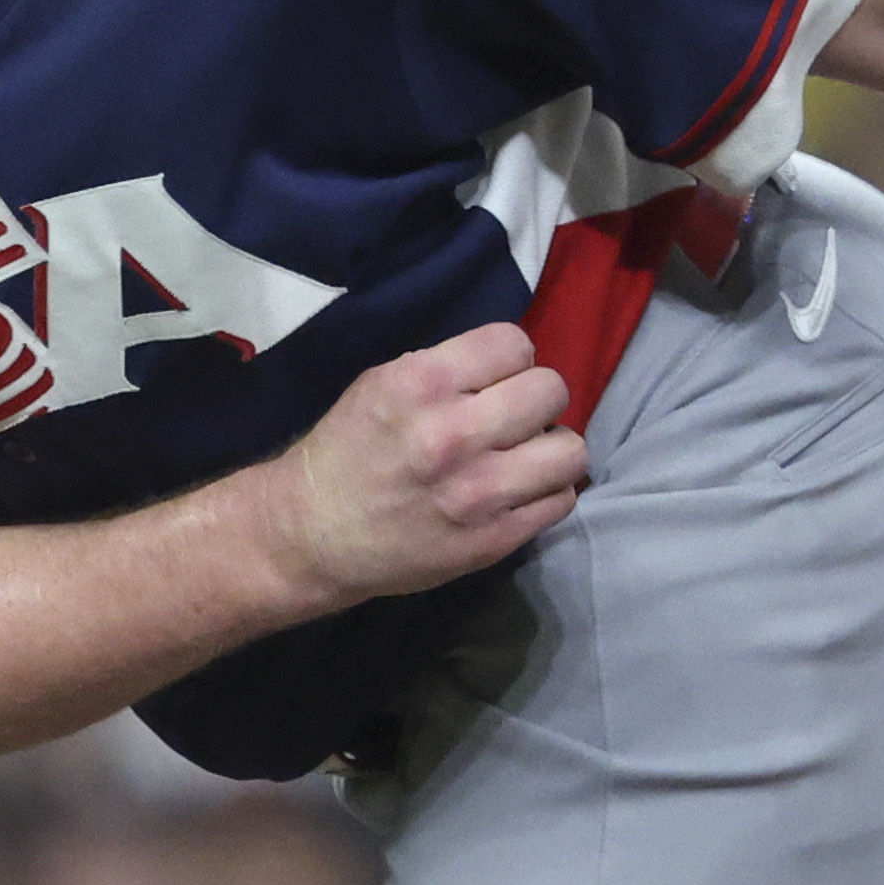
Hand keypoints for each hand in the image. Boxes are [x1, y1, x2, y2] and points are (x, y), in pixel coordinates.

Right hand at [264, 323, 584, 604]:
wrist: (312, 534)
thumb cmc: (347, 451)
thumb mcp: (380, 384)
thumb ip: (446, 369)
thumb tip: (512, 366)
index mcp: (422, 384)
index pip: (514, 345)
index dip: (510, 361)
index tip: (495, 381)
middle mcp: (455, 434)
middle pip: (550, 391)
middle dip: (536, 400)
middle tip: (515, 418)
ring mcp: (479, 492)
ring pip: (571, 451)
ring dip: (552, 449)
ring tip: (527, 457)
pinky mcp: (493, 539)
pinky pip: (561, 501)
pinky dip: (547, 492)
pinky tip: (521, 492)